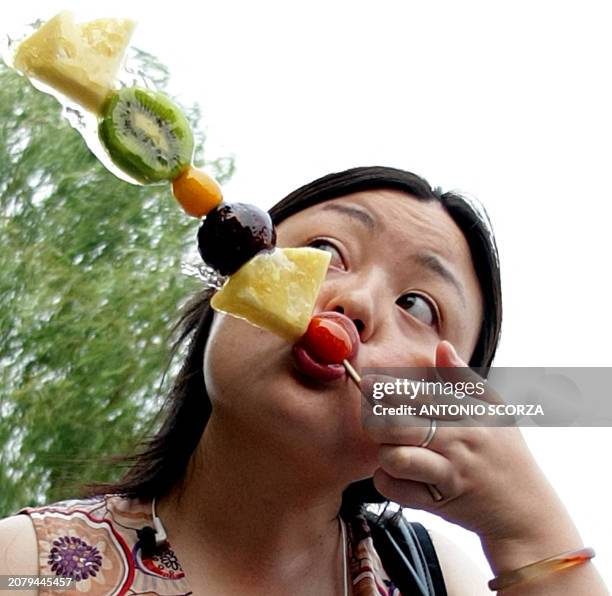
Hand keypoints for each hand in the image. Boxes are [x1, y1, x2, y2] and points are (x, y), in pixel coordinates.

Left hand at [362, 341, 578, 553]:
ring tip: (392, 451)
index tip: (366, 382)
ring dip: (383, 454)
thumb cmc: (506, 453)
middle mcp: (456, 440)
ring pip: (394, 457)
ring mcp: (448, 472)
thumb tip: (442, 345)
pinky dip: (388, 482)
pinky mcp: (439, 501)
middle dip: (374, 421)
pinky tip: (398, 475)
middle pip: (396, 424)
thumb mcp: (495, 409)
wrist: (527, 511)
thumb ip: (463, 378)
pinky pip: (396, 489)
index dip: (387, 388)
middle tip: (373, 422)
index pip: (418, 395)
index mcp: (467, 413)